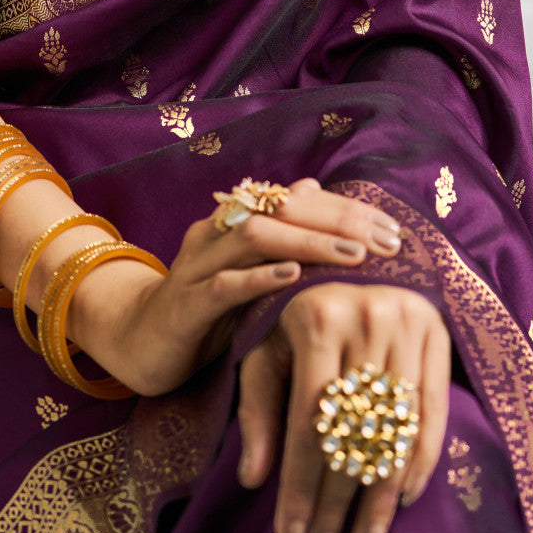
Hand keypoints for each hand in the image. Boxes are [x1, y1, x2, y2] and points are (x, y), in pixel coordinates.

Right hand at [70, 179, 405, 397]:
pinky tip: (292, 278)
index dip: (345, 210)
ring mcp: (196, 265)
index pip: (296, 200)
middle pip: (279, 209)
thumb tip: (316, 189)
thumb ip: (281, 235)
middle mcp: (215, 231)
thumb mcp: (249, 271)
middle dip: (336, 221)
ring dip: (306, 243)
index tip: (392, 229)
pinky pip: (222, 285)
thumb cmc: (206, 309)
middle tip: (384, 241)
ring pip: (253, 237)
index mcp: (234, 220)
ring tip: (351, 256)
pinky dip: (258, 277)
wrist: (140, 343)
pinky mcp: (184, 304)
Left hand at [238, 282, 450, 532]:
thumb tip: (253, 479)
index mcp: (316, 317)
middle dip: (336, 501)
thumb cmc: (294, 308)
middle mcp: (366, 317)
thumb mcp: (264, 345)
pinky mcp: (438, 331)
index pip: (310, 424)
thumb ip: (257, 408)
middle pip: (353, 433)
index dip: (301, 487)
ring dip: (380, 495)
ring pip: (395, 430)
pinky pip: (433, 411)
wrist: (348, 251)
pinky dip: (420, 461)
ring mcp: (407, 323)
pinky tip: (402, 498)